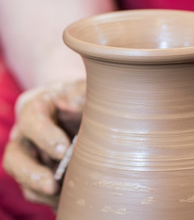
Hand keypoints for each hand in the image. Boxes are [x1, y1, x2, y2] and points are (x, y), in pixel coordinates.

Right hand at [3, 80, 84, 207]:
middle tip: (53, 185)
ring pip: (22, 177)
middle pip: (15, 155)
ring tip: (59, 197)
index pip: (31, 120)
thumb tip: (70, 105)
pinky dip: (50, 198)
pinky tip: (67, 199)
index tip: (63, 150)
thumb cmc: (79, 97)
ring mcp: (30, 155)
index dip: (44, 136)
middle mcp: (26, 133)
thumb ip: (79, 94)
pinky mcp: (38, 171)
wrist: (76, 107)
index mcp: (35, 108)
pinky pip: (36, 189)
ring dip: (39, 189)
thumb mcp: (81, 90)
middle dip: (32, 173)